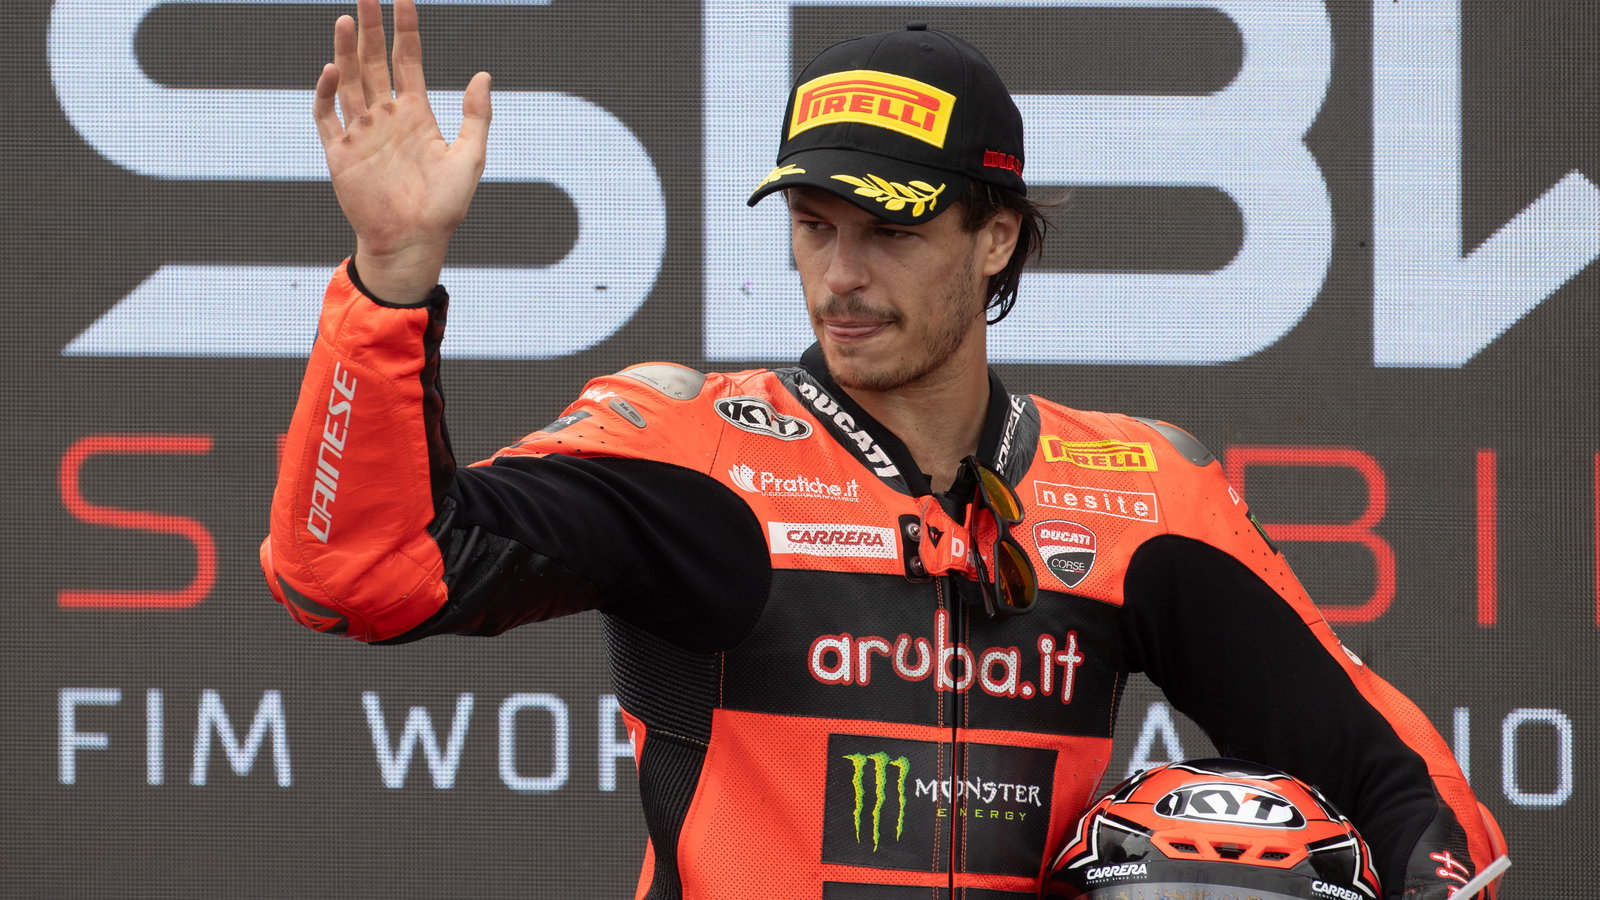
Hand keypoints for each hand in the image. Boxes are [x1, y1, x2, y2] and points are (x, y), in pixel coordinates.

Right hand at [313, 0, 491, 302]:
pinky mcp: (340, 153)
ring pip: (349, 81)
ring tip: (347, 19)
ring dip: (346, 52)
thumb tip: (483, 75)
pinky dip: (326, 93)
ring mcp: (361, 133)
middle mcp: (386, 117)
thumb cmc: (445, 207)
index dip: (406, 30)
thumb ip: (476, 116)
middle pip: (373, 61)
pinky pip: (327, 116)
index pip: (408, 60)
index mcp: (416, 114)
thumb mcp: (470, 158)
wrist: (413, 243)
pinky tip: (332, 70)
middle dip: (370, 28)